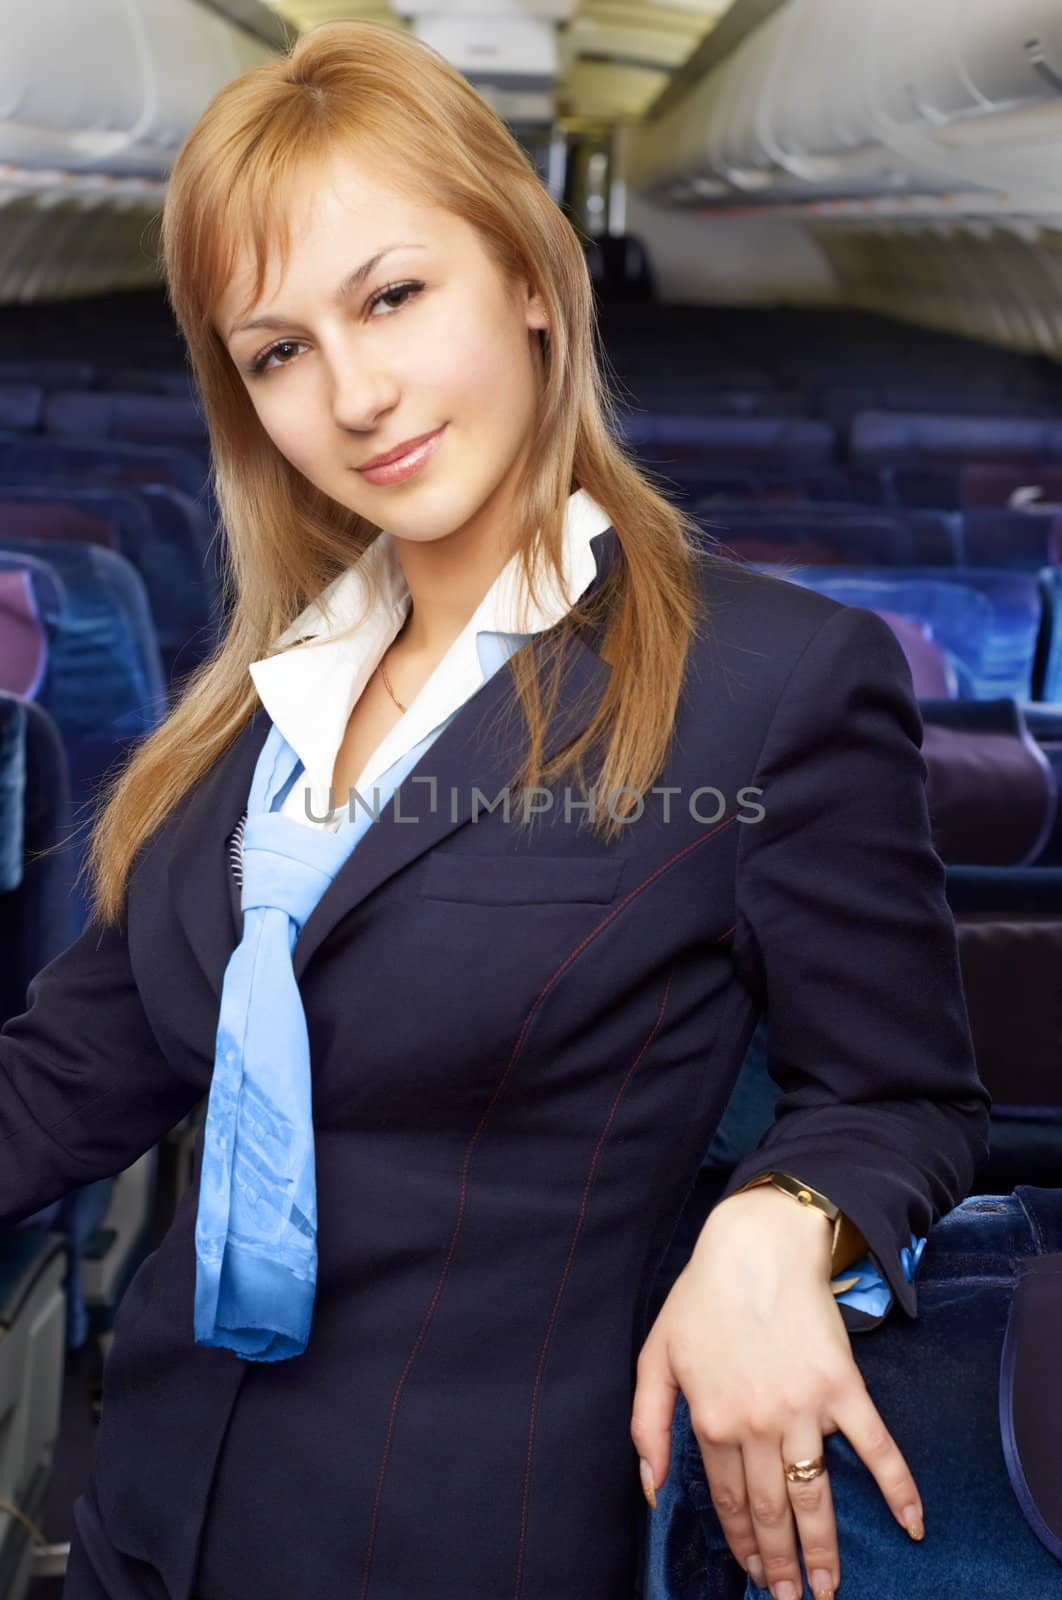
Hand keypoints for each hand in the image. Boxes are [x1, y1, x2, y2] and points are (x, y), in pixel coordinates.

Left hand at [631, 1188, 924, 1599]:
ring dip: (824, 1548)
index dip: (741, 1543)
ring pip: (814, 1494)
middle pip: (771, 1510)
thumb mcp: (657, 1355)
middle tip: (793, 1596)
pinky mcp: (843, 1388)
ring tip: (828, 1586)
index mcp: (712, 1419)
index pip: (729, 1501)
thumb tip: (651, 1486)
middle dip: (781, 1562)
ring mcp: (804, 1408)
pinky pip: (875, 1447)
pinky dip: (898, 1488)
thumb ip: (647, 1424)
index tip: (754, 1573)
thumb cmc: (703, 1296)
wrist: (757, 1245)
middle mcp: (758, 1424)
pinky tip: (912, 1524)